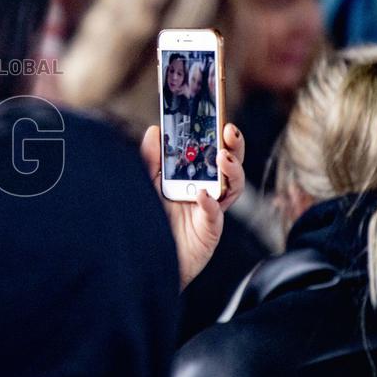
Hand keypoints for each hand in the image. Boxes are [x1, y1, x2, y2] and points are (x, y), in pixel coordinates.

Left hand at [140, 123, 245, 289]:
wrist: (142, 257)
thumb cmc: (148, 220)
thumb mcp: (146, 184)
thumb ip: (150, 160)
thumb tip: (155, 131)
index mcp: (195, 178)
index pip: (213, 153)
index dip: (220, 136)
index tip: (220, 118)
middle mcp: (208, 193)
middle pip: (230, 167)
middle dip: (234, 148)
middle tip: (229, 132)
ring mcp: (211, 213)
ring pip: (232, 189)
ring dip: (231, 171)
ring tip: (223, 157)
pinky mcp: (208, 233)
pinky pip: (214, 216)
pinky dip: (210, 204)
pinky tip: (202, 195)